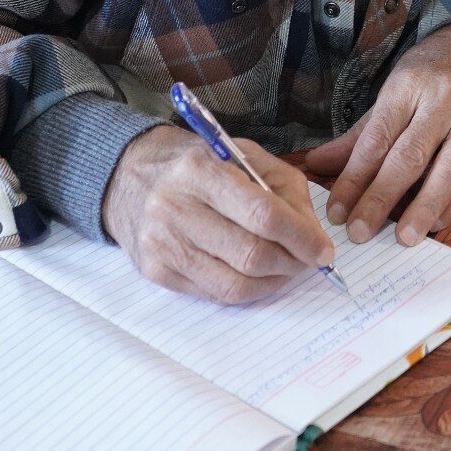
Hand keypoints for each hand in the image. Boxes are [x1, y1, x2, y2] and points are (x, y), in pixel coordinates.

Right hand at [102, 125, 334, 304]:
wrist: (128, 176)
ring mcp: (162, 244)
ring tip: (283, 268)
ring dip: (272, 282)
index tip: (323, 249)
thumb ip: (284, 188)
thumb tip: (313, 234)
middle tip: (306, 260)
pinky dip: (245, 290)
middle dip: (291, 263)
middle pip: (251, 254)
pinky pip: (213, 295)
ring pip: (234, 285)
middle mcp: (175, 207)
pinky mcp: (155, 272)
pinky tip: (254, 275)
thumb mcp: (242, 155)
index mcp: (201, 169)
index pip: (263, 214)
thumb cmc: (194, 163)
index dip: (301, 237)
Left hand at [304, 25, 450, 245]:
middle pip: (410, 156)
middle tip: (361, 232)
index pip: (376, 139)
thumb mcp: (392, 90)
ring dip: (426, 206)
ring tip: (404, 237)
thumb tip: (317, 164)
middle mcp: (443, 103)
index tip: (337, 211)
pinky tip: (439, 222)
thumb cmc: (431, 72)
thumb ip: (359, 134)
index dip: (354, 178)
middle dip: (382, 198)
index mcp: (408, 87)